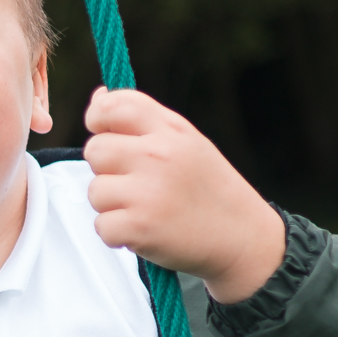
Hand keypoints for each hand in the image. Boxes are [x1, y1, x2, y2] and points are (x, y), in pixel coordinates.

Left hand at [83, 87, 285, 301]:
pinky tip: (144, 230)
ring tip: (145, 208)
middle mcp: (158, 157)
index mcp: (170, 132)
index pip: (113, 107)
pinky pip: (101, 225)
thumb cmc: (210, 189)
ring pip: (95, 191)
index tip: (103, 132)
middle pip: (95, 150)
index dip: (97, 117)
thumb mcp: (188, 141)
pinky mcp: (139, 227)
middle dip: (107, 169)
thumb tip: (99, 98)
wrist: (243, 237)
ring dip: (112, 205)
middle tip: (136, 183)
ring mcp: (148, 193)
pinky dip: (117, 234)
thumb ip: (142, 118)